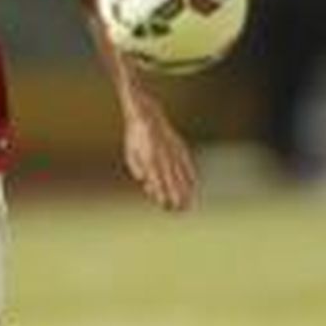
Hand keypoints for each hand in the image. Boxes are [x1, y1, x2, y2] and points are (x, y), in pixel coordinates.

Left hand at [121, 94, 195, 210]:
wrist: (147, 114)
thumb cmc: (135, 136)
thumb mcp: (130, 152)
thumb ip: (136, 167)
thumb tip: (144, 181)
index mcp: (149, 158)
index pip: (157, 180)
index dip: (161, 193)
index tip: (164, 204)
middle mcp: (163, 156)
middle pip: (172, 181)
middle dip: (176, 196)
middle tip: (180, 210)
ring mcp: (173, 151)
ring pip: (182, 174)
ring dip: (186, 190)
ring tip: (189, 203)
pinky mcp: (180, 147)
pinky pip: (188, 164)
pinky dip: (192, 175)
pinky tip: (195, 186)